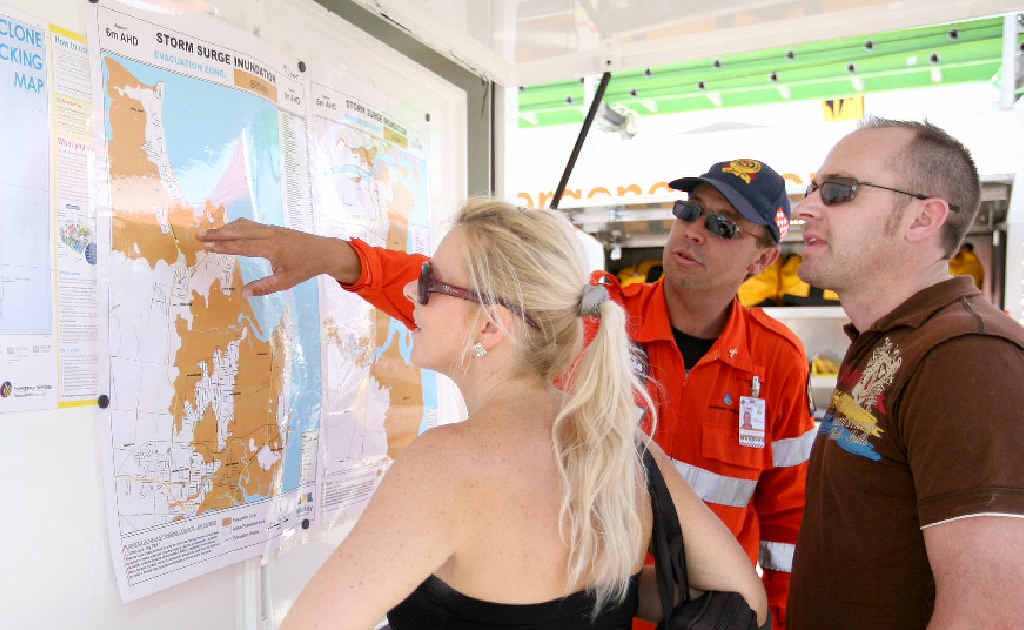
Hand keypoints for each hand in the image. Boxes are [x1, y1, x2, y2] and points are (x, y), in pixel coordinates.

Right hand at [197, 218, 357, 295]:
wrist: (325, 251)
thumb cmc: (306, 268)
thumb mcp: (286, 281)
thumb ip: (264, 287)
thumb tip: (243, 294)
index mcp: (272, 248)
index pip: (242, 246)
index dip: (223, 247)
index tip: (206, 247)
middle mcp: (270, 235)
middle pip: (239, 232)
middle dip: (218, 234)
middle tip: (199, 236)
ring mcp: (272, 229)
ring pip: (244, 225)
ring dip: (225, 228)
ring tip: (208, 233)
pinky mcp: (273, 228)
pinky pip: (251, 224)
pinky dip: (237, 226)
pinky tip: (229, 229)